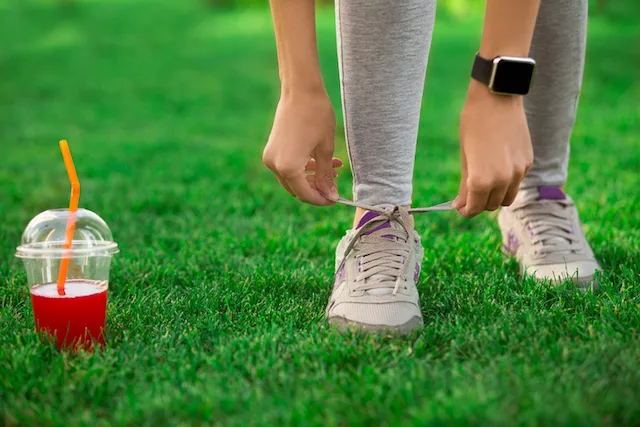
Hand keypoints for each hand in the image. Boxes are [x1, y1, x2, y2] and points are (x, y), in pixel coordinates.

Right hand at [263, 90, 341, 205]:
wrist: (300, 90)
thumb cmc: (316, 116)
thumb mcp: (325, 148)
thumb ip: (326, 175)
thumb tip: (331, 195)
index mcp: (288, 167)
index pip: (306, 194)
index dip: (322, 199)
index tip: (335, 199)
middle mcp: (275, 165)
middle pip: (297, 189)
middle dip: (317, 188)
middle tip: (335, 182)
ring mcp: (270, 157)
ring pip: (292, 179)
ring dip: (311, 177)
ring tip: (334, 167)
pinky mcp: (271, 149)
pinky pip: (287, 167)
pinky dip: (302, 168)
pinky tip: (320, 159)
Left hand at [452, 80, 533, 217]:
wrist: (497, 97)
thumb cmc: (474, 123)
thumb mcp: (465, 155)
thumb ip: (464, 184)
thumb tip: (460, 205)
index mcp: (481, 180)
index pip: (474, 208)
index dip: (466, 210)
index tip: (461, 207)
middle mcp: (502, 180)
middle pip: (492, 206)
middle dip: (480, 204)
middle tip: (469, 195)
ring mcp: (518, 172)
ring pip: (507, 198)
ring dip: (495, 197)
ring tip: (484, 183)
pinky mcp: (528, 162)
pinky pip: (517, 182)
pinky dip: (507, 182)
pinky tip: (498, 166)